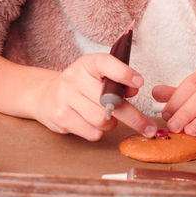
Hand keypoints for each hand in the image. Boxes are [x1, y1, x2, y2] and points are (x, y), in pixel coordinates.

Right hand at [23, 53, 156, 140]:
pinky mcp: (61, 117)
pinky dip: (98, 132)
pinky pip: (92, 132)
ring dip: (111, 124)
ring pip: (102, 120)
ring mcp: (65, 97)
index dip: (123, 73)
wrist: (46, 95)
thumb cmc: (81, 86)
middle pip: (110, 102)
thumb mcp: (96, 76)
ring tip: (107, 118)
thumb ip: (116, 82)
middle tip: (149, 128)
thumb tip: (133, 92)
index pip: (105, 64)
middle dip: (133, 117)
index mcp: (86, 64)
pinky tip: (91, 123)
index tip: (139, 82)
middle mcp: (74, 78)